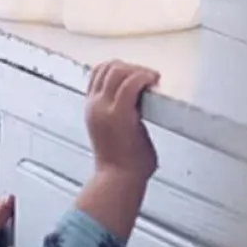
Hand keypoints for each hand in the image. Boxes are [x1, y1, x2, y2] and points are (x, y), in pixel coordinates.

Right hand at [86, 61, 158, 179]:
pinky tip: (154, 81)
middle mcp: (95, 105)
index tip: (135, 75)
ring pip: (118, 70)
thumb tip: (140, 105)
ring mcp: (105, 108)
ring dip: (138, 70)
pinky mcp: (121, 114)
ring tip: (152, 79)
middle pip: (108, 67)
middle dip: (131, 67)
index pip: (98, 73)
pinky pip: (132, 83)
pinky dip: (144, 77)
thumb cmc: (120, 164)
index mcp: (91, 108)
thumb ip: (120, 115)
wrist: (117, 180)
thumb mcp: (111, 131)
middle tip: (147, 77)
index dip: (118, 68)